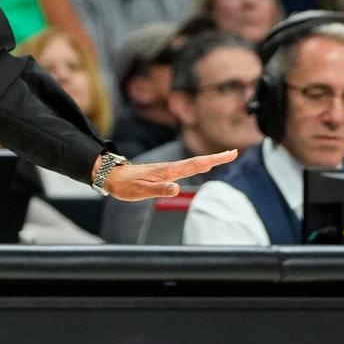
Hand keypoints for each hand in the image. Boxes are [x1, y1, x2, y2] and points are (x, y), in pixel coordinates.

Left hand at [101, 149, 238, 200]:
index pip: (195, 164)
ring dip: (208, 160)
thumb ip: (160, 190)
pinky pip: (184, 168)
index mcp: (168, 172)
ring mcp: (166, 169)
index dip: (213, 159)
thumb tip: (176, 188)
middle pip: (197, 162)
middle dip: (216, 158)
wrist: (110, 176)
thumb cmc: (125, 185)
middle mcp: (169, 168)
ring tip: (222, 158)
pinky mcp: (162, 172)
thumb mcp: (141, 190)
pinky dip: (196, 165)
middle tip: (233, 153)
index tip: (229, 153)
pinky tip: (199, 167)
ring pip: (191, 164)